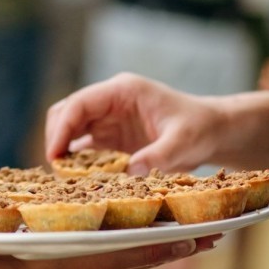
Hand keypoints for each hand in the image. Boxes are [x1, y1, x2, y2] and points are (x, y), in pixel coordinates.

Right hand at [44, 72, 222, 174]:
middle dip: (57, 137)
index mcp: (122, 91)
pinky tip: (76, 177)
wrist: (213, 132)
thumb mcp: (183, 142)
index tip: (55, 153)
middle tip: (56, 168)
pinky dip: (77, 159)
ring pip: (71, 128)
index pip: (79, 104)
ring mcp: (109, 118)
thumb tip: (131, 171)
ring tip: (62, 175)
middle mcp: (110, 101)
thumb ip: (158, 156)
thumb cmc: (200, 129)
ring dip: (64, 148)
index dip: (62, 127)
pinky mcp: (112, 136)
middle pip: (67, 112)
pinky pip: (85, 145)